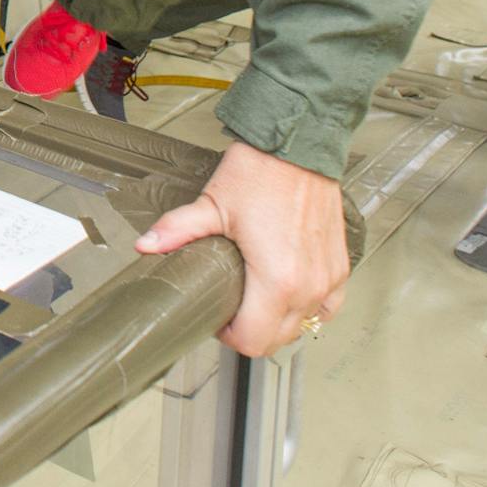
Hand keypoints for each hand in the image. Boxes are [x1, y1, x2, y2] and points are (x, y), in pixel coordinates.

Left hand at [135, 141, 349, 356]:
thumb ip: (177, 230)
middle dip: (249, 330)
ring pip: (302, 326)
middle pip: (276, 340)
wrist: (299, 146)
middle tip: (230, 307)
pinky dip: (307, 308)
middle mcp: (308, 286)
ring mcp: (328, 278)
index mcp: (277, 280)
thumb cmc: (263, 172)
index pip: (251, 341)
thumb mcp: (213, 204)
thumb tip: (147, 246)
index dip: (227, 335)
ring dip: (278, 322)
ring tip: (256, 299)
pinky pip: (327, 307)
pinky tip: (288, 293)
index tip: (217, 317)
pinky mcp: (340, 267)